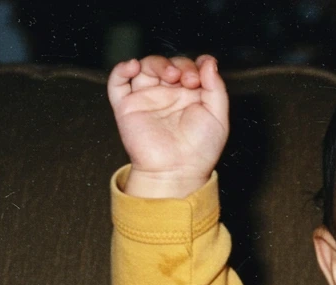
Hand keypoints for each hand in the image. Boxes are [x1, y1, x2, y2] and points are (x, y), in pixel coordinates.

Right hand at [107, 54, 228, 197]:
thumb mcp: (218, 117)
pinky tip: (133, 66)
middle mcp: (168, 95)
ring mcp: (146, 99)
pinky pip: (117, 82)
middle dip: (179, 64)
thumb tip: (208, 62)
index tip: (202, 73)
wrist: (176, 171)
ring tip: (170, 74)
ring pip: (145, 67)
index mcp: (189, 97)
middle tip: (189, 80)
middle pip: (168, 64)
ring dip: (157, 63)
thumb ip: (216, 88)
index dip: (195, 65)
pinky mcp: (127, 107)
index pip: (189, 68)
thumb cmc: (199, 151)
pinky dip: (121, 69)